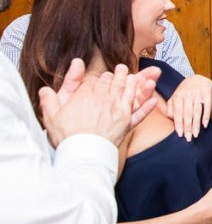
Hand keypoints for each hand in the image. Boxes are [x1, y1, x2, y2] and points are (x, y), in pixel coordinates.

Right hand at [40, 62, 158, 147]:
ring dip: (134, 82)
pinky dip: (148, 106)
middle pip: (114, 81)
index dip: (99, 78)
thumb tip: (44, 88)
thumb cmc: (66, 136)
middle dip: (118, 74)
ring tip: (136, 76)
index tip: (102, 78)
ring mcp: (119, 110)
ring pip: (129, 91)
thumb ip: (50, 99)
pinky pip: (141, 112)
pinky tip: (154, 100)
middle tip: (122, 69)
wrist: (82, 153)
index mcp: (86, 95)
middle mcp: (105, 98)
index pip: (96, 80)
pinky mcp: (128, 123)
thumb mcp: (52, 115)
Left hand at [165, 75, 211, 140]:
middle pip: (187, 113)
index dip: (179, 124)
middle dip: (188, 127)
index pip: (178, 113)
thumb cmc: (185, 93)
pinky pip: (207, 106)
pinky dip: (206, 116)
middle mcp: (187, 94)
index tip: (180, 135)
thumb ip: (170, 108)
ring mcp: (198, 93)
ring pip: (197, 111)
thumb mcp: (175, 97)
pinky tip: (205, 125)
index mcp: (177, 96)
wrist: (198, 80)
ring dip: (196, 124)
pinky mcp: (207, 92)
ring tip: (196, 134)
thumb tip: (171, 119)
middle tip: (188, 138)